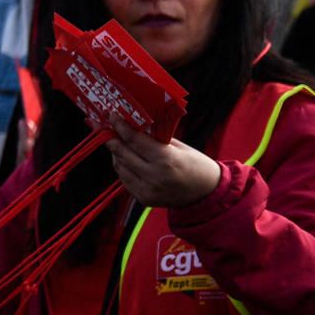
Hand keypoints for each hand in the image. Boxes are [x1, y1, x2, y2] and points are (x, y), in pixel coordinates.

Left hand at [106, 115, 221, 207]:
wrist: (207, 194)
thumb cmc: (196, 165)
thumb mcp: (179, 146)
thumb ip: (155, 137)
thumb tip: (133, 124)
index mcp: (166, 159)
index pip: (134, 140)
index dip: (120, 126)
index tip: (112, 116)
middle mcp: (154, 176)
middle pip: (122, 153)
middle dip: (112, 138)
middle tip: (106, 127)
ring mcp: (147, 190)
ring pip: (120, 167)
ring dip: (116, 153)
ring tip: (117, 142)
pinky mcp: (144, 199)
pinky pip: (125, 179)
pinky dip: (123, 167)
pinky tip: (126, 158)